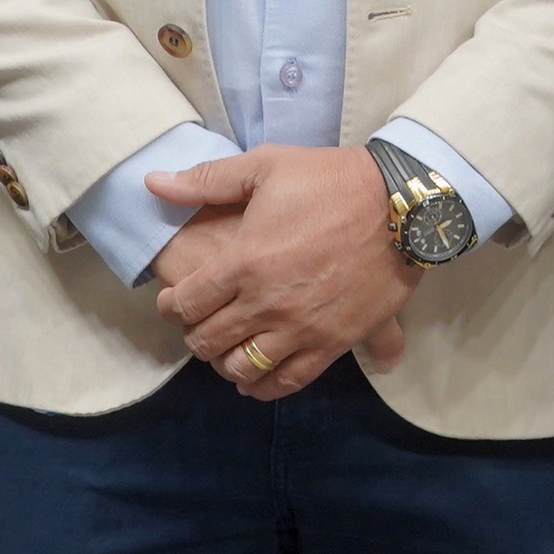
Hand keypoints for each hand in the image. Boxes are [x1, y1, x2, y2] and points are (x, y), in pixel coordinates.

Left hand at [146, 145, 419, 400]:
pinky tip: (257, 379)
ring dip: (226, 363)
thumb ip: (206, 180)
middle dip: (195, 335)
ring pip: (244, 368)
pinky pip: (289, 381)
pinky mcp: (334, 343)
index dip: (171, 306)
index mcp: (244, 261)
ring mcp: (301, 328)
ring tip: (227, 351)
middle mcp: (266, 303)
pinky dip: (265, 386)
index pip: (187, 303)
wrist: (401, 204)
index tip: (174, 300)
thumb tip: (152, 181)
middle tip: (200, 324)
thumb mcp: (266, 167)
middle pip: (209, 341)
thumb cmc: (332, 180)